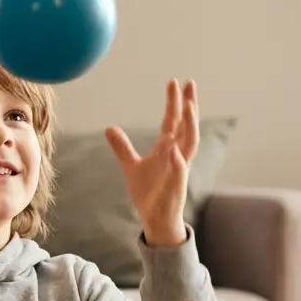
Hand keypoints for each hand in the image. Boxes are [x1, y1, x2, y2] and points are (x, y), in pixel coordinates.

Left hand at [105, 79, 199, 246]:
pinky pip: (179, 170)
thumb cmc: (148, 192)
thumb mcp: (131, 166)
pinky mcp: (176, 186)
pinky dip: (177, 160)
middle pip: (186, 125)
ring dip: (191, 125)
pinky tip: (173, 148)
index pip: (172, 120)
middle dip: (188, 105)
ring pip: (190, 144)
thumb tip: (109, 128)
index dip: (174, 102)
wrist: (154, 218)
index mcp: (166, 148)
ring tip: (190, 107)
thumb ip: (122, 147)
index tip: (174, 81)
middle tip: (189, 83)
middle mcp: (176, 155)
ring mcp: (179, 169)